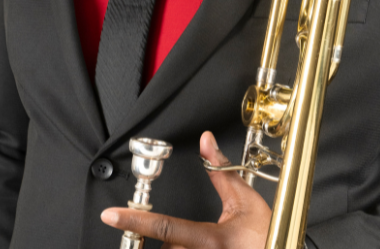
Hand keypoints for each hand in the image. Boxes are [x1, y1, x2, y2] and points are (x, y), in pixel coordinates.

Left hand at [101, 130, 271, 248]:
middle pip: (167, 248)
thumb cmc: (268, 234)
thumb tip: (206, 142)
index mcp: (212, 240)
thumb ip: (221, 171)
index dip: (135, 220)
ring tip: (208, 246)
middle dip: (174, 240)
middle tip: (200, 236)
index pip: (165, 226)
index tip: (111, 215)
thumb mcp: (246, 200)